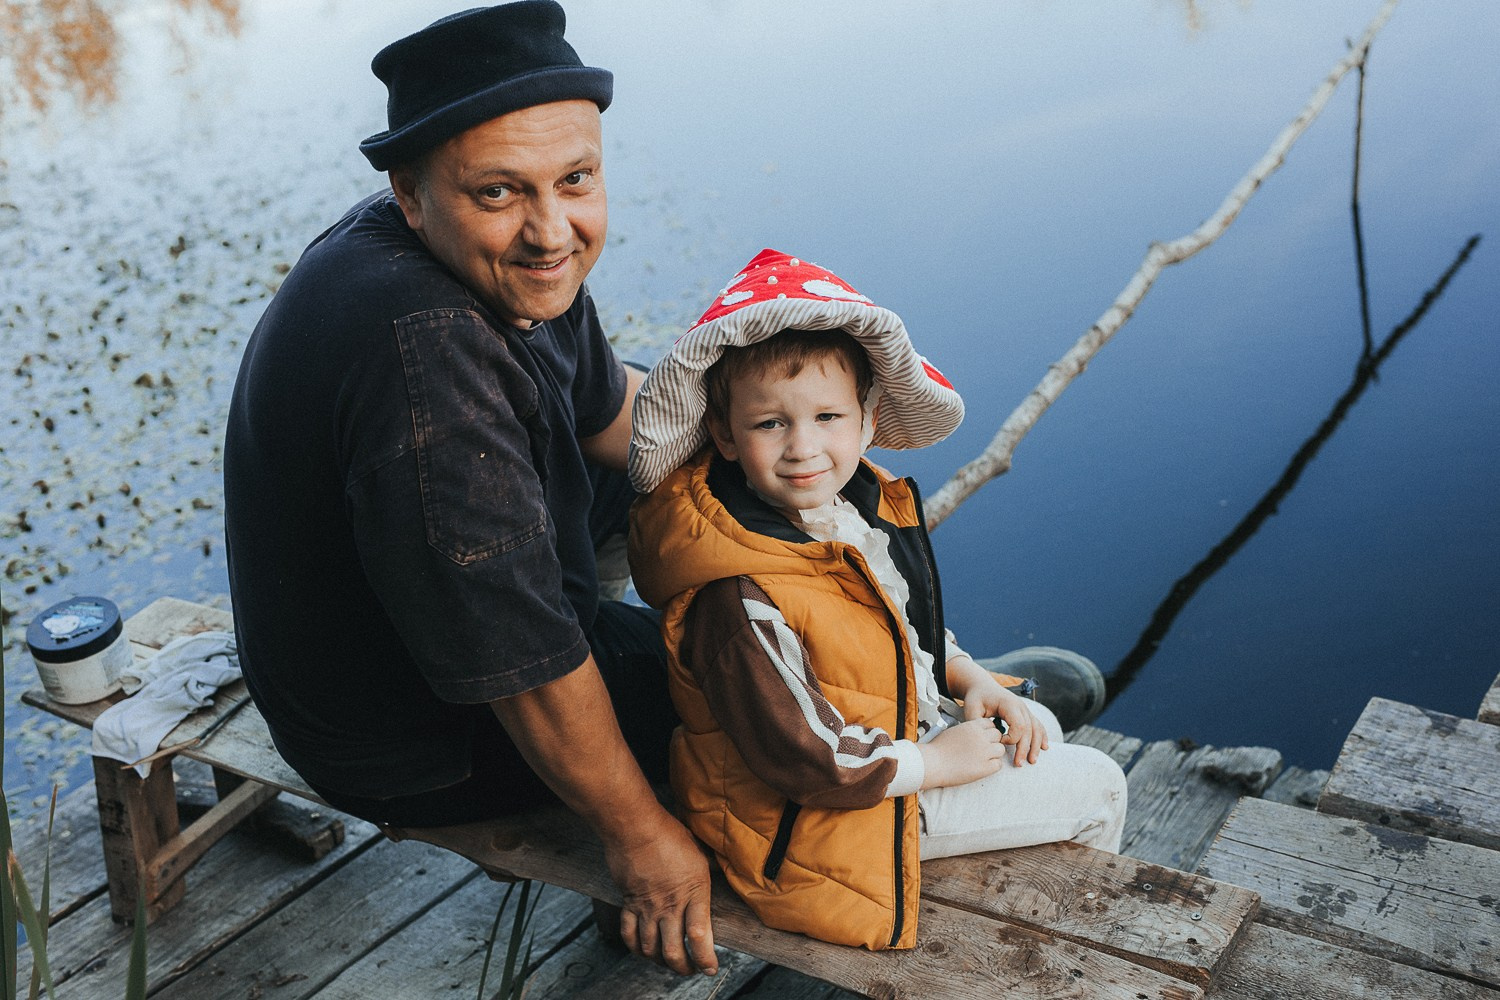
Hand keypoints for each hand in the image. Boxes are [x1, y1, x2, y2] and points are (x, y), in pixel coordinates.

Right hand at [602, 811, 718, 976]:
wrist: (634, 826)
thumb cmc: (670, 834)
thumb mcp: (699, 852)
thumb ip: (710, 871)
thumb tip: (724, 873)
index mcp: (694, 893)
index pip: (700, 937)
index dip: (706, 959)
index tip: (711, 967)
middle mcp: (670, 905)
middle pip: (673, 951)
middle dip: (683, 968)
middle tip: (691, 970)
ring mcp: (647, 907)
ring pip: (651, 948)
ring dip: (660, 961)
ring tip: (669, 962)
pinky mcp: (628, 902)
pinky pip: (628, 935)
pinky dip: (635, 948)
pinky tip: (643, 950)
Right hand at [918, 717, 1006, 787]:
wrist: (932, 763)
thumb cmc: (938, 748)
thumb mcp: (954, 731)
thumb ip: (968, 730)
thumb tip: (975, 734)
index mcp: (972, 726)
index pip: (990, 724)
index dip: (987, 732)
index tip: (981, 739)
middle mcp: (981, 737)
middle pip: (998, 736)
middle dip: (992, 742)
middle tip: (983, 750)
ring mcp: (984, 752)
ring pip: (1000, 750)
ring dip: (994, 754)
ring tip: (982, 759)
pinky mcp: (985, 767)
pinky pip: (998, 764)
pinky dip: (992, 766)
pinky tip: (981, 767)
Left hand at [951, 658, 1049, 765]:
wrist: (982, 686)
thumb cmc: (976, 698)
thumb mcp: (971, 708)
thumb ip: (977, 724)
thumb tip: (986, 740)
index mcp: (1008, 704)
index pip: (1019, 725)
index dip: (1011, 738)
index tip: (999, 742)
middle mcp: (1021, 706)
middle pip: (1029, 730)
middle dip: (1025, 748)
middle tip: (1018, 764)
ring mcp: (1025, 709)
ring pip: (1036, 729)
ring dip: (1036, 746)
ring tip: (1032, 761)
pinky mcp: (1025, 713)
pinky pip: (1037, 725)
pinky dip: (1042, 736)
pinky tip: (1044, 748)